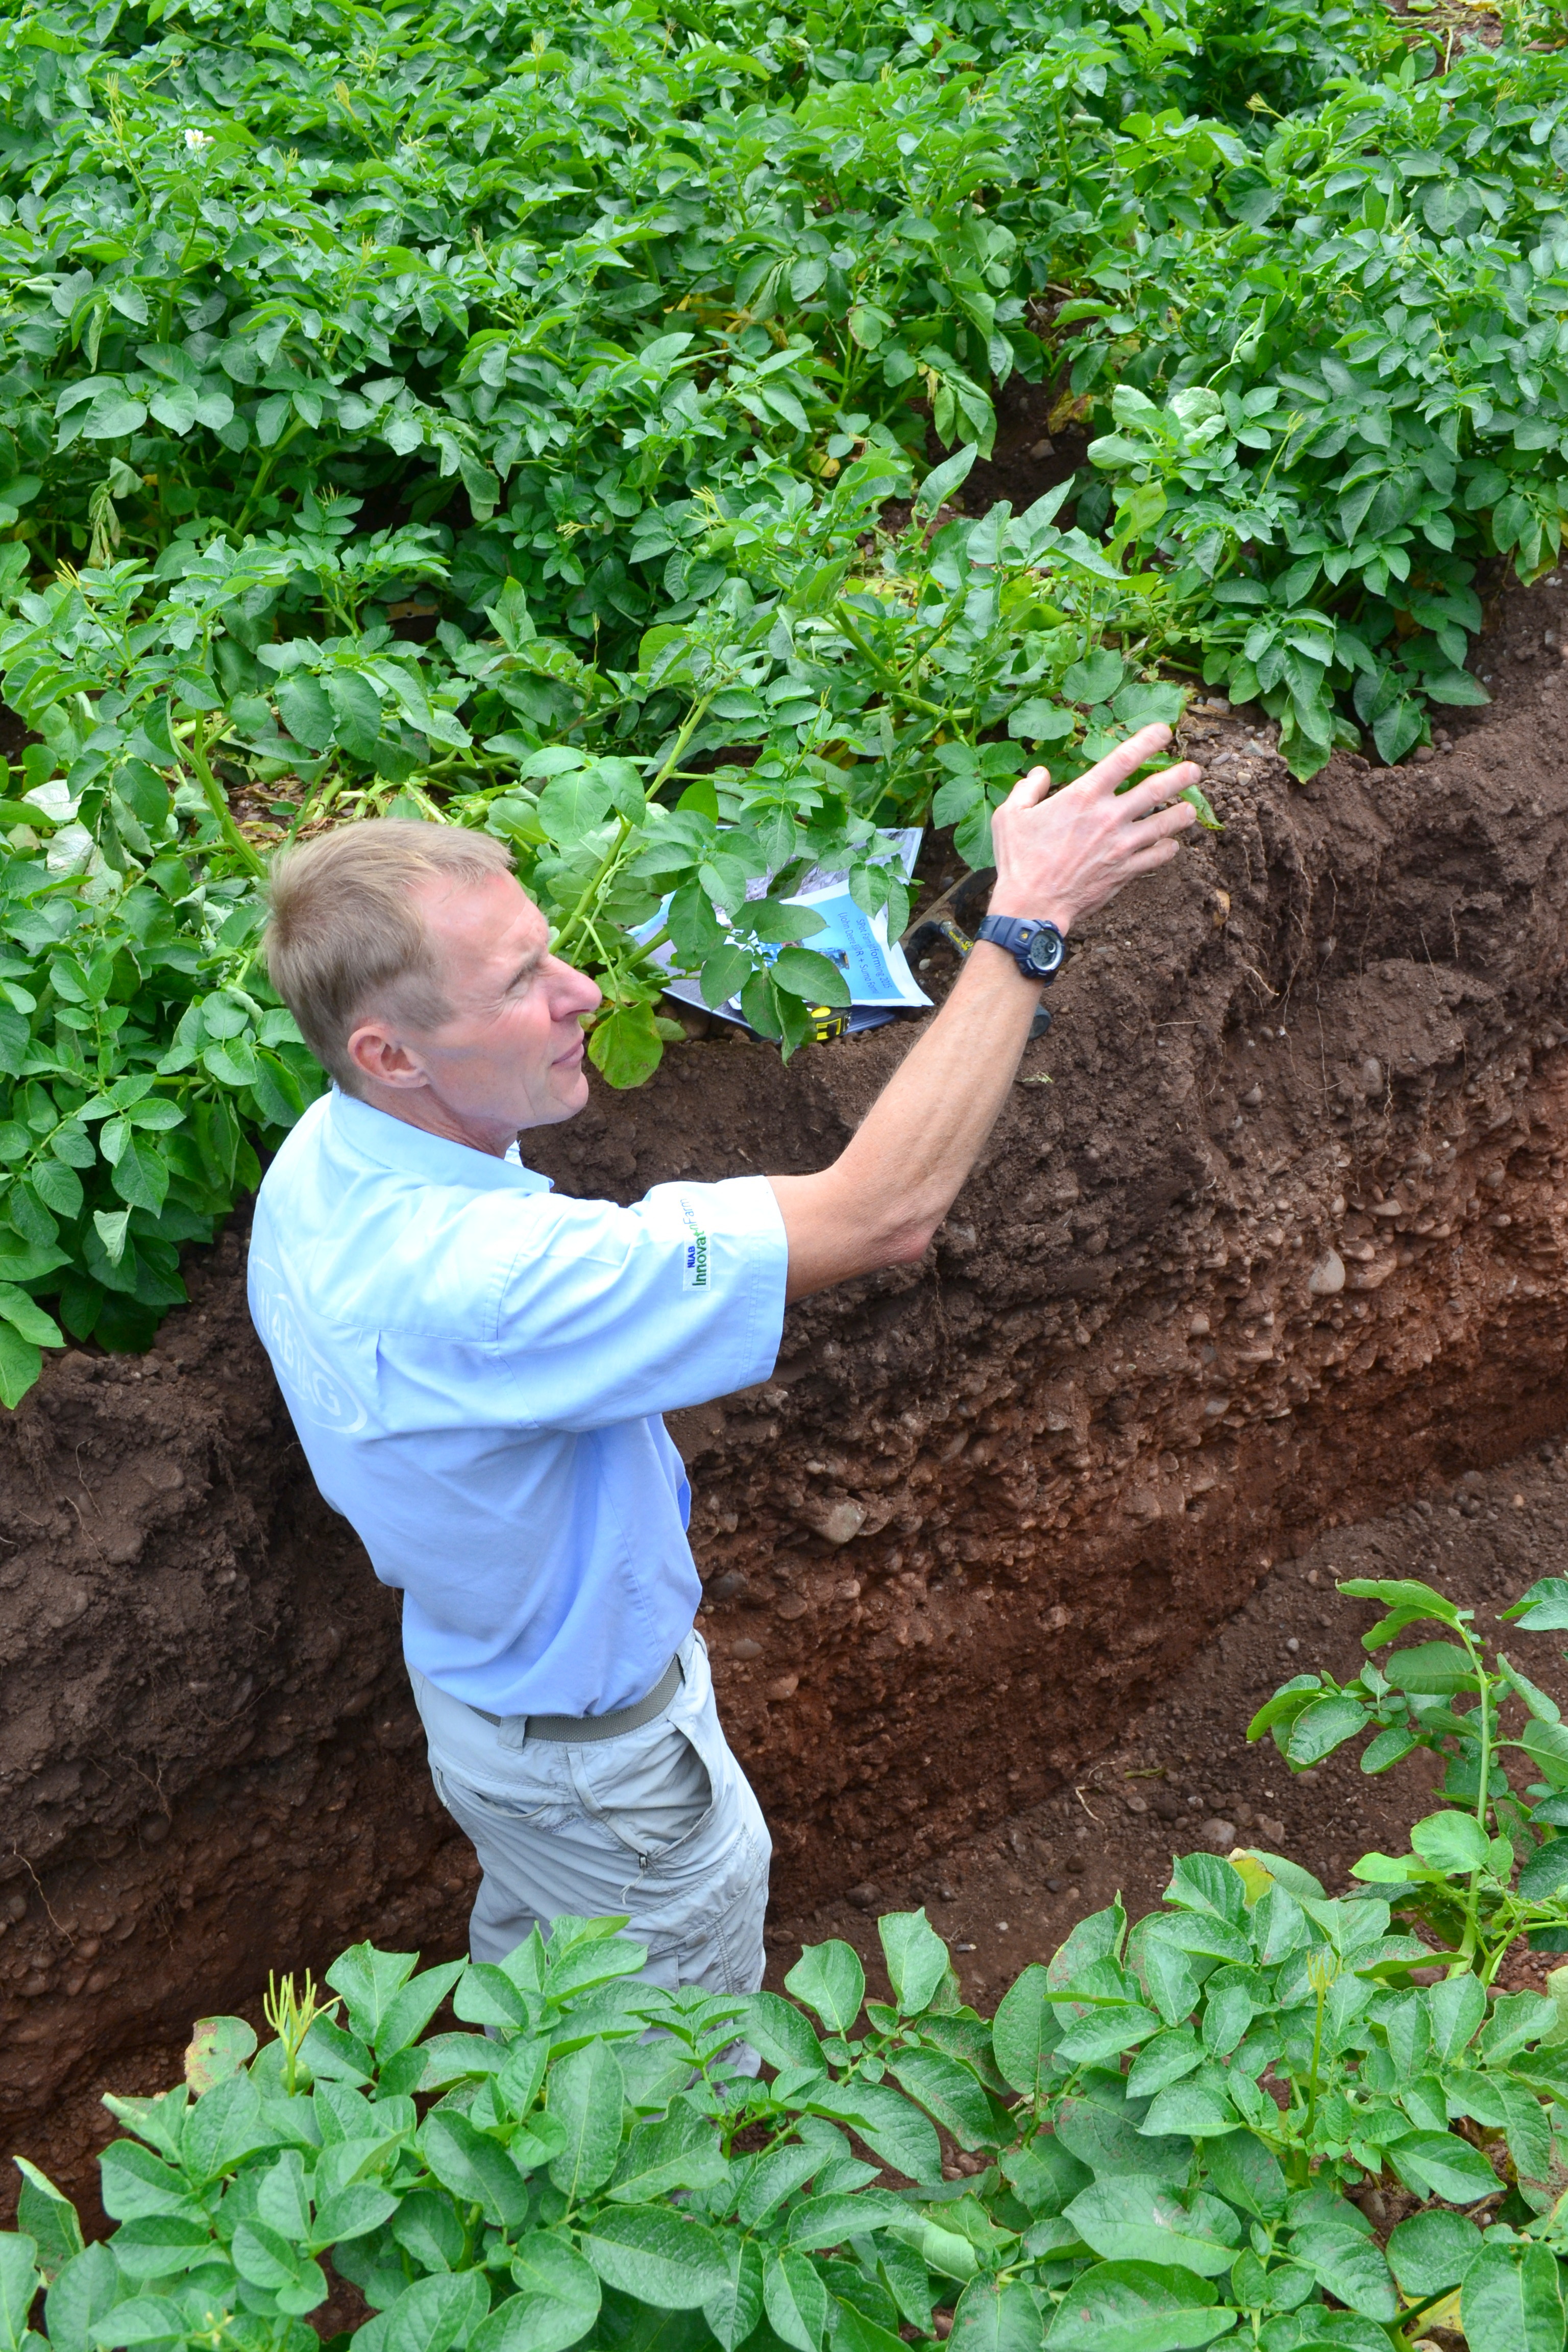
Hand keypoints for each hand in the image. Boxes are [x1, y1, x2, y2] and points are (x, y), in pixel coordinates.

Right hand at [986, 723, 1201, 933]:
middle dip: (1181, 776)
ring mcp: (1121, 845)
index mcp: (1083, 796)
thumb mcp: (1010, 816)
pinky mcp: (1125, 871)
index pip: (1124, 758)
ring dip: (1182, 814)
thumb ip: (1026, 789)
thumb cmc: (1018, 860)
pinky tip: (1170, 845)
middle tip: (1195, 770)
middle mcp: (1109, 817)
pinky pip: (1157, 857)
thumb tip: (1039, 773)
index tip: (1164, 732)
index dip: (1148, 740)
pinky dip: (1167, 849)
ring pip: (1165, 824)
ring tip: (1191, 808)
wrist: (1032, 906)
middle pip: (1157, 789)